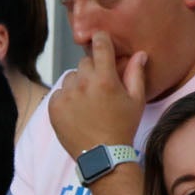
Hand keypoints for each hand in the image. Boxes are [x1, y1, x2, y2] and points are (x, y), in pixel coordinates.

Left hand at [49, 31, 148, 159]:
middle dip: (93, 70)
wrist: (103, 156)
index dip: (101, 39)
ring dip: (78, 84)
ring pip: (71, 77)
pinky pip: (60, 92)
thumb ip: (136, 74)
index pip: (100, 45)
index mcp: (105, 79)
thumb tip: (140, 54)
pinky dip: (67, 98)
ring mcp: (67, 95)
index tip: (100, 39)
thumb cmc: (122, 128)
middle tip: (100, 88)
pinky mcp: (55, 106)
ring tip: (88, 103)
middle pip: (85, 62)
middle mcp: (84, 84)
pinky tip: (78, 111)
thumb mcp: (136, 101)